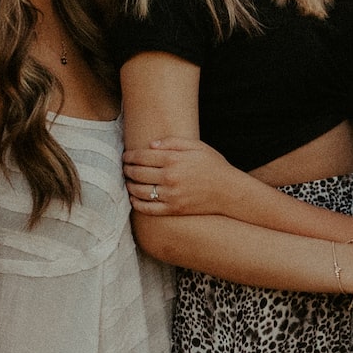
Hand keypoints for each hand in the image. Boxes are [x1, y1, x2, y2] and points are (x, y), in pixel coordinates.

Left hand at [124, 138, 244, 215]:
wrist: (229, 191)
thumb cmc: (213, 166)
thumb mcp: (197, 147)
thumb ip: (173, 142)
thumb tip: (150, 145)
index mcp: (173, 160)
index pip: (141, 157)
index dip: (129, 156)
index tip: (125, 156)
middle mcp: (169, 178)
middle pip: (137, 173)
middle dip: (127, 169)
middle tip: (124, 168)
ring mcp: (171, 195)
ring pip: (139, 191)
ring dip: (129, 186)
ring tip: (127, 182)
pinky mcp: (173, 210)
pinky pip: (148, 209)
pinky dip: (137, 204)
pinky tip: (134, 199)